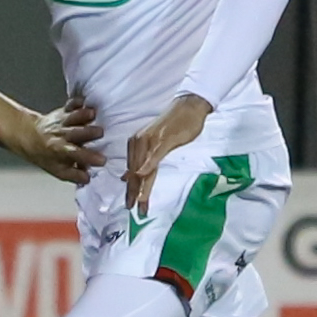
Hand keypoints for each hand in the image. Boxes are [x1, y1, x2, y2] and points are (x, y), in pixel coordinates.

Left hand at [9, 95, 106, 184]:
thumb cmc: (45, 154)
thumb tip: (88, 178)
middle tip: (101, 132)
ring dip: (83, 114)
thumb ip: (73, 174)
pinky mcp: (63, 111)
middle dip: (88, 132)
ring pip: (73, 117)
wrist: (28, 136)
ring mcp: (62, 122)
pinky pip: (70, 104)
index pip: (76, 154)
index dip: (88, 157)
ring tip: (93, 114)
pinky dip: (77, 102)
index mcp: (61, 151)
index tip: (102, 160)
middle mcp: (62, 135)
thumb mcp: (57, 170)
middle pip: (76, 133)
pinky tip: (84, 100)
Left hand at [124, 94, 211, 209]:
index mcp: (136, 144)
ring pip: (143, 167)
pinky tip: (144, 176)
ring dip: (140, 185)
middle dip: (133, 192)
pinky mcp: (164, 139)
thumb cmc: (175, 126)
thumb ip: (143, 160)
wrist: (188, 107)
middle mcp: (139, 143)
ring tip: (139, 202)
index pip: (132, 171)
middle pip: (135, 172)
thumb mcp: (157, 145)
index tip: (130, 206)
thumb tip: (128, 176)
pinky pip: (154, 155)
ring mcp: (151, 141)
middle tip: (131, 209)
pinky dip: (148, 165)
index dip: (131, 189)